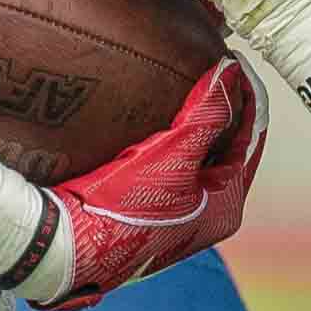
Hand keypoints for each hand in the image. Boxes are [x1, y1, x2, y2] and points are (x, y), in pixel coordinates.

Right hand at [27, 59, 264, 309]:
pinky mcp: (148, 212)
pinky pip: (170, 165)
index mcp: (225, 208)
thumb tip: (232, 73)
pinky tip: (153, 118)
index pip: (251, 139)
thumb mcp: (169, 155)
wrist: (60, 249)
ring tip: (186, 85)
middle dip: (222, 109)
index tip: (234, 62)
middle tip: (212, 69)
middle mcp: (206, 216)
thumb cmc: (118, 213)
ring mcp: (177, 216)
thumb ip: (207, 112)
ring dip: (195, 123)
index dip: (247, 96)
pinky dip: (169, 138)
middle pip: (226, 148)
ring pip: (197, 156)